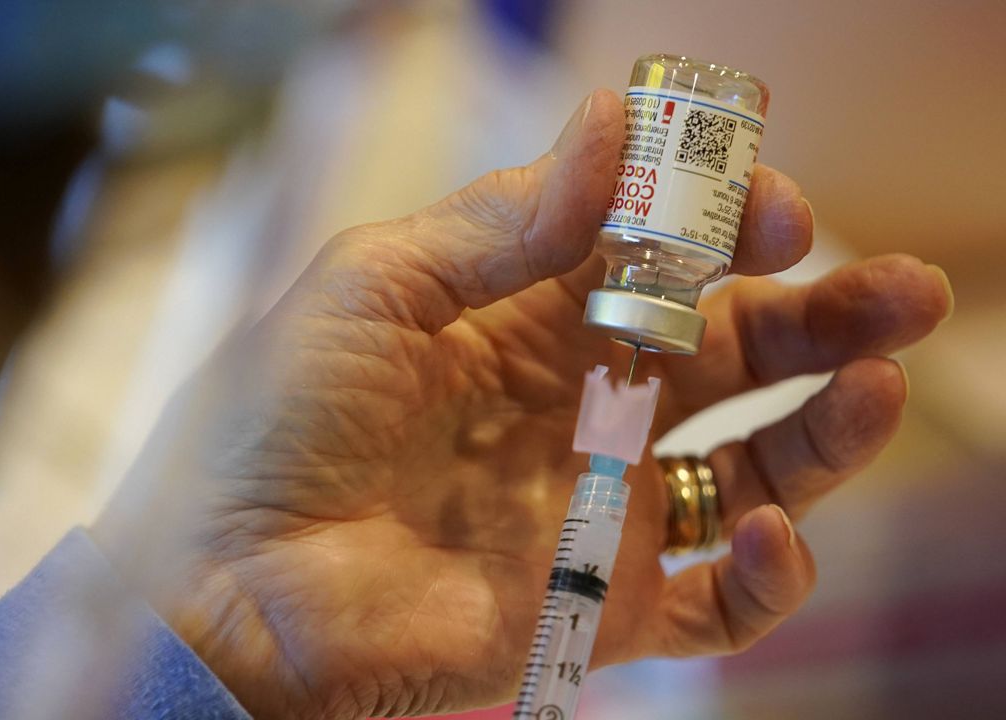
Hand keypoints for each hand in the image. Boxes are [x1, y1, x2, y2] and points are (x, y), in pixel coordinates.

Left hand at [92, 89, 951, 718]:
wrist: (220, 585)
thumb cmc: (274, 423)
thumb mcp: (377, 285)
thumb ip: (504, 216)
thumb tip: (620, 121)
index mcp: (521, 320)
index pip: (658, 262)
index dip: (725, 228)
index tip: (777, 204)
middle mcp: (573, 408)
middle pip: (727, 356)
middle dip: (816, 315)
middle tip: (895, 288)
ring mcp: (593, 510)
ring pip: (749, 467)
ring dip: (827, 430)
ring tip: (872, 383)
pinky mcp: (599, 608)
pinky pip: (718, 604)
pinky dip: (767, 576)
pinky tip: (768, 530)